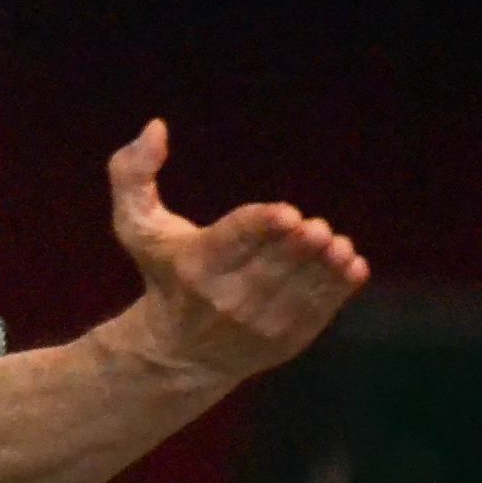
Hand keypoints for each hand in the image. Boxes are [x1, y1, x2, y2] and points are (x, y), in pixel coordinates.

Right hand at [109, 119, 368, 381]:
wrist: (178, 354)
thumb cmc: (164, 275)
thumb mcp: (135, 226)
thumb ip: (132, 173)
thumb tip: (156, 127)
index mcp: (194, 266)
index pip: (233, 241)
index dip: (262, 226)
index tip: (287, 212)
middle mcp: (226, 300)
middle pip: (270, 266)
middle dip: (298, 245)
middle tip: (314, 228)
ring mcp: (258, 325)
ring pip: (299, 289)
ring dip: (323, 265)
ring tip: (335, 244)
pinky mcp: (286, 341)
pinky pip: (318, 311)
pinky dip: (337, 287)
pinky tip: (349, 264)